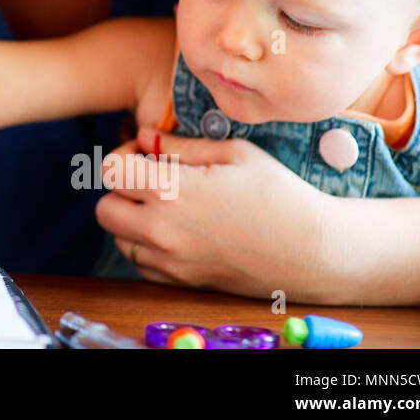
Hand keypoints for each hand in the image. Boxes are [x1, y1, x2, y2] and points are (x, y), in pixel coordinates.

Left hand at [96, 127, 336, 298]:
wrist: (316, 251)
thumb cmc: (281, 194)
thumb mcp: (233, 153)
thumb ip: (180, 145)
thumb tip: (143, 137)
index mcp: (172, 191)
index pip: (110, 170)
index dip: (124, 155)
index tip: (148, 154)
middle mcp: (162, 230)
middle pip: (104, 208)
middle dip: (122, 189)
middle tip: (152, 180)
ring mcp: (171, 261)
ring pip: (119, 239)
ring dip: (132, 219)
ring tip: (167, 206)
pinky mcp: (182, 282)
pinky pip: (141, 264)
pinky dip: (148, 248)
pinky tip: (178, 231)